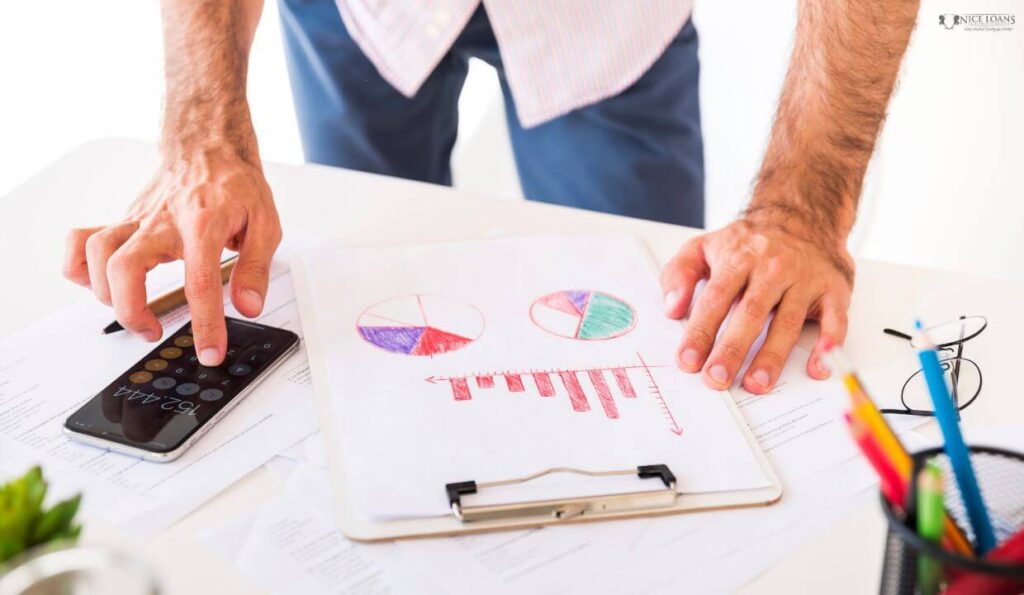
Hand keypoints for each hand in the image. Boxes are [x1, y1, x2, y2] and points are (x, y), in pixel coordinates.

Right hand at [63, 146, 281, 365]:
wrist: (208, 147)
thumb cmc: (236, 185)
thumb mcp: (266, 223)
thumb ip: (257, 268)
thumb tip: (248, 306)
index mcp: (203, 224)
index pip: (200, 282)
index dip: (204, 324)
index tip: (209, 351)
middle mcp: (162, 221)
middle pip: (125, 268)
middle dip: (133, 312)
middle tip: (155, 332)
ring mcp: (137, 220)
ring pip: (98, 254)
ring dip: (106, 294)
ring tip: (135, 313)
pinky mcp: (123, 221)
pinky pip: (81, 239)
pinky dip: (79, 265)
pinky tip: (96, 284)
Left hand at [659, 216, 853, 393]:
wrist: (803, 217)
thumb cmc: (749, 242)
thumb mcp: (704, 246)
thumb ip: (679, 274)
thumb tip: (672, 308)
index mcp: (739, 259)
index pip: (716, 298)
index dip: (700, 331)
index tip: (688, 360)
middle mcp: (773, 269)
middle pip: (750, 313)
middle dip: (732, 349)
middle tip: (716, 378)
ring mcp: (805, 280)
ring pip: (787, 322)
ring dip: (772, 356)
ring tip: (756, 384)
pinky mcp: (833, 290)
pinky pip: (836, 320)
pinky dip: (830, 344)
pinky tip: (818, 367)